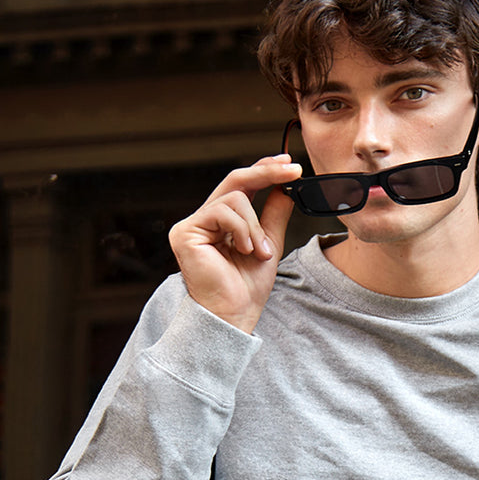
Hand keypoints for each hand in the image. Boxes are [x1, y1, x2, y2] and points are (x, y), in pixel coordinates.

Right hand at [168, 155, 300, 333]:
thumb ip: (274, 215)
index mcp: (222, 223)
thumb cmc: (247, 288)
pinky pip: (222, 211)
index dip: (264, 171)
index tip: (290, 165)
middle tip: (293, 170)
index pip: (241, 187)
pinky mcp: (185, 232)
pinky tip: (245, 250)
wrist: (234, 314)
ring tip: (260, 251)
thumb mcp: (268, 244)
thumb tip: (285, 188)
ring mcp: (192, 225)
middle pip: (235, 180)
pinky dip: (242, 229)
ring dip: (255, 224)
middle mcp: (204, 220)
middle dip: (266, 173)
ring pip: (234, 197)